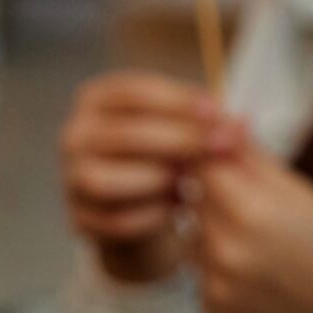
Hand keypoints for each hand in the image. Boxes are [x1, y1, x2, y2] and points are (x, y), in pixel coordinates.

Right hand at [60, 72, 221, 283]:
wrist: (146, 213)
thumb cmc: (168, 157)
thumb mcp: (185, 130)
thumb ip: (207, 122)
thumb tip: (240, 124)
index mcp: (97, 100)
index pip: (134, 92)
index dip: (179, 101)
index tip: (218, 111)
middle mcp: (75, 135)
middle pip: (126, 134)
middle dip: (181, 140)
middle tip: (222, 147)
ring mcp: (71, 179)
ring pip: (108, 180)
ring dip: (157, 180)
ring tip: (189, 183)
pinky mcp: (80, 219)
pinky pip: (116, 220)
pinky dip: (152, 215)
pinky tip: (176, 209)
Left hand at [194, 124, 312, 312]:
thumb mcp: (297, 188)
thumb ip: (250, 155)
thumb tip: (217, 117)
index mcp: (251, 211)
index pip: (201, 165)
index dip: (215, 160)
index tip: (232, 166)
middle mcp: (227, 252)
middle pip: (194, 202)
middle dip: (217, 200)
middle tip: (260, 216)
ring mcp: (219, 289)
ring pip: (194, 240)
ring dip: (215, 237)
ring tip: (260, 249)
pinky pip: (200, 278)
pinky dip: (221, 274)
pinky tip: (257, 276)